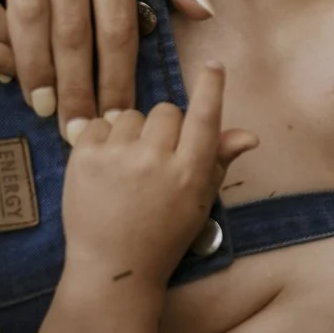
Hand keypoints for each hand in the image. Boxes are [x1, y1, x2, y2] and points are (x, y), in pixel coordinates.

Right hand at [0, 0, 209, 127]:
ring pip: (28, 18)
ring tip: (43, 107)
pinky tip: (3, 66)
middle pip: (73, 29)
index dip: (118, 75)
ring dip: (34, 69)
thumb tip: (203, 12)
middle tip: (79, 131)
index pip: (118, 23)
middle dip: (78, 87)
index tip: (120, 113)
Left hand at [59, 62, 258, 289]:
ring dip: (132, 133)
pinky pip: (100, 124)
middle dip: (164, 128)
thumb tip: (248, 135)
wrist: (113, 267)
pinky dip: (104, 140)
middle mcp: (156, 160)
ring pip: (132, 115)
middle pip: (166, 111)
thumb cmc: (163, 236)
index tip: (213, 65)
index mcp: (190, 172)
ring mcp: (118, 157)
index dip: (211, 87)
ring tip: (128, 167)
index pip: (205, 116)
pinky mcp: (84, 158)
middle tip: (157, 158)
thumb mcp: (199, 202)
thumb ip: (219, 162)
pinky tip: (106, 168)